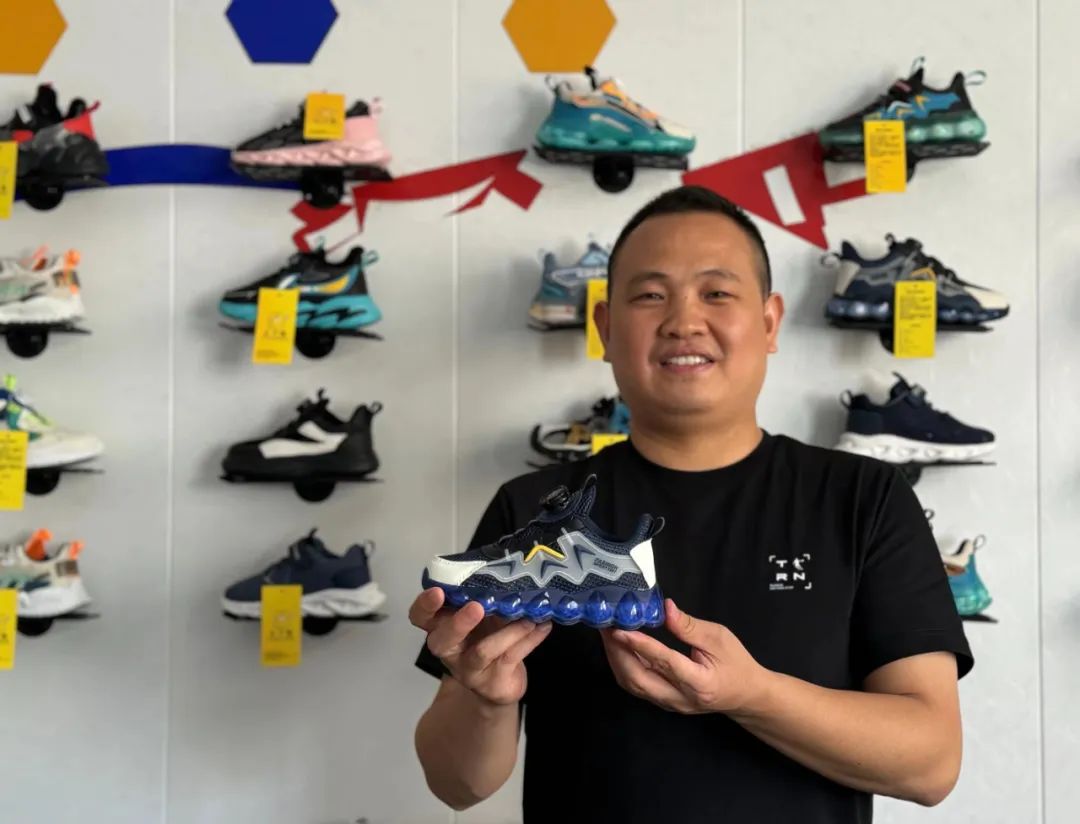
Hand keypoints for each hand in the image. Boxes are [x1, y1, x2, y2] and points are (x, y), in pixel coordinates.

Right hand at [409, 587, 551, 706]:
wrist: (500, 683)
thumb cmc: (487, 638)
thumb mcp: (483, 616)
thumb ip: (486, 596)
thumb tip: (510, 567)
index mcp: (441, 627)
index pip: (420, 617)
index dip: (425, 605)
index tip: (437, 591)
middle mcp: (449, 650)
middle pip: (442, 640)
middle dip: (458, 623)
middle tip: (476, 607)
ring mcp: (469, 669)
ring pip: (482, 651)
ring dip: (508, 631)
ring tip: (529, 617)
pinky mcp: (492, 683)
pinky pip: (510, 658)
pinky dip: (529, 640)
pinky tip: (543, 626)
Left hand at [600, 598, 769, 715]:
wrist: (745, 695)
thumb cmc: (736, 664)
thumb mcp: (719, 638)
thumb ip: (690, 626)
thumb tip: (665, 608)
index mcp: (699, 683)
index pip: (664, 663)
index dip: (641, 646)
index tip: (621, 630)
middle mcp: (680, 699)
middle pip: (639, 679)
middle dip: (618, 653)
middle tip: (606, 627)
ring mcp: (669, 704)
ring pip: (634, 685)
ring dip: (616, 659)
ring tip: (607, 634)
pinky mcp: (663, 701)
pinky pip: (637, 685)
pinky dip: (624, 666)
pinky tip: (619, 647)